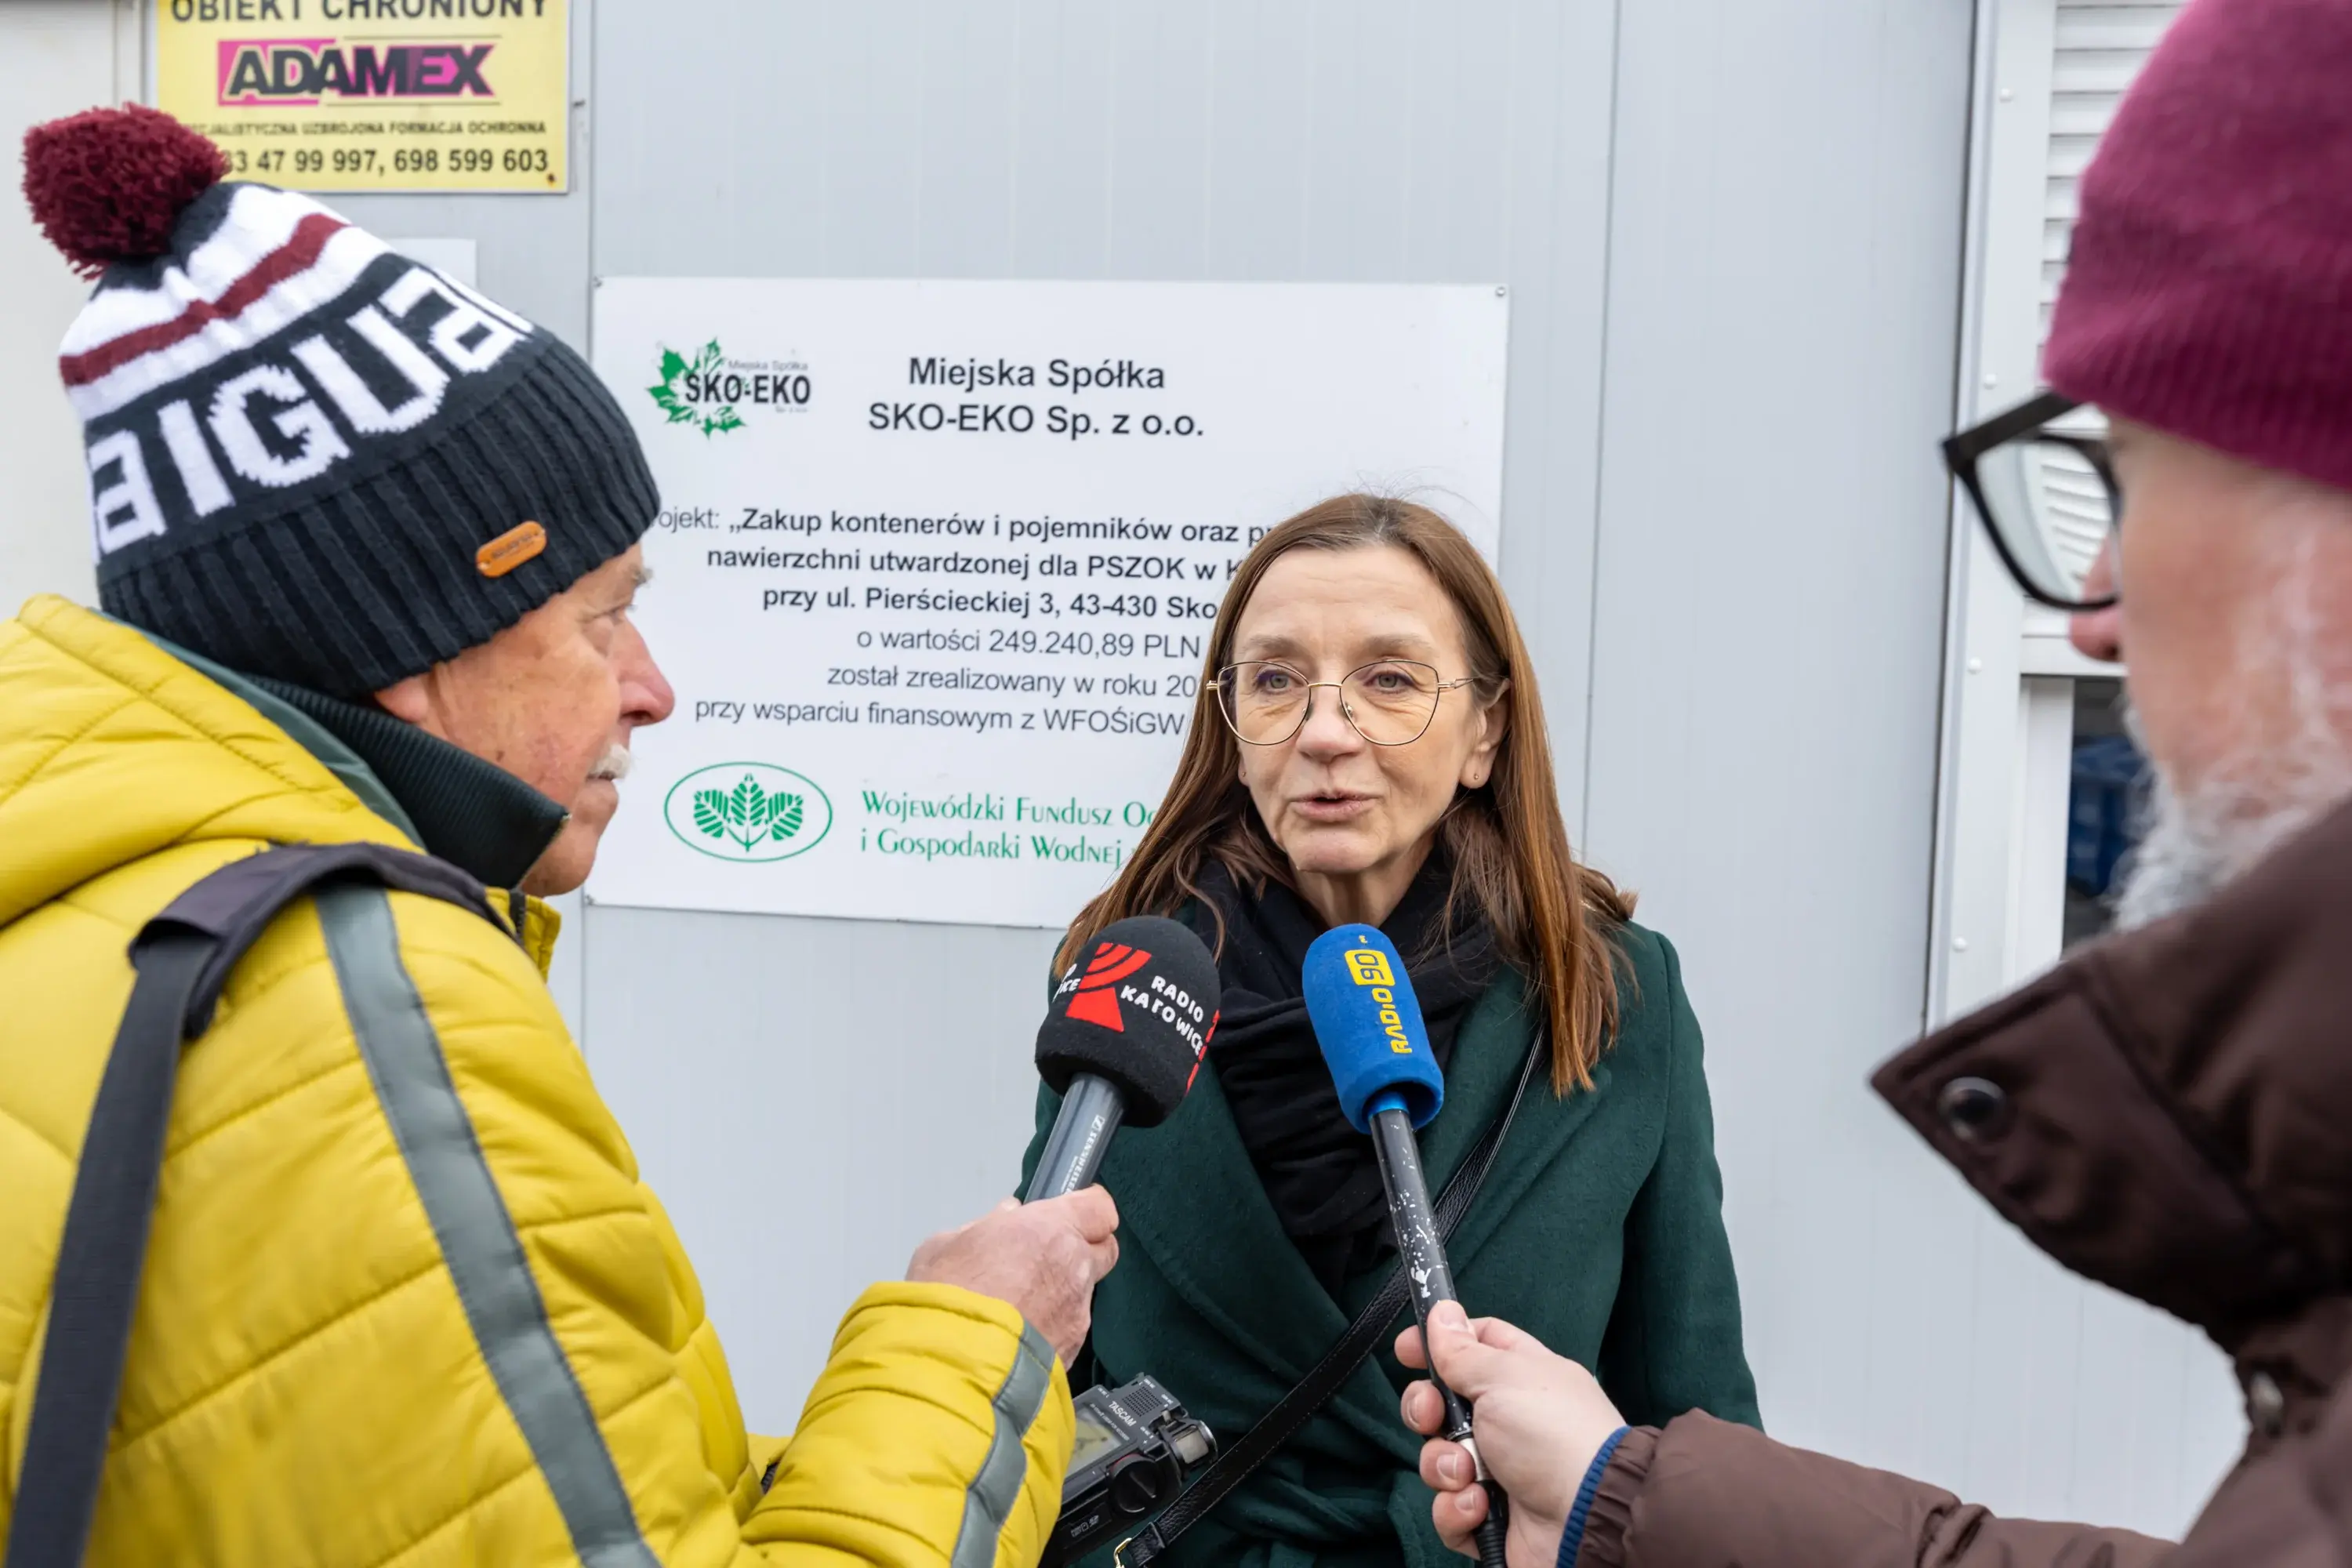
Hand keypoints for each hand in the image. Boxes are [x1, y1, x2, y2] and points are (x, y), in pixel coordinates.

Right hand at [907, 1189, 1119, 1365]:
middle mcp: (1074, 1268)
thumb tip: (1002, 1220)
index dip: (1086, 1207)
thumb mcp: (946, 1244)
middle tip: (1045, 1253)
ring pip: (1083, 1292)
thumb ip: (984, 1227)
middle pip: (1103, 1248)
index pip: (1099, 1207)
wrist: (952, 1367)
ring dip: (1061, 1291)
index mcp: (1050, 1229)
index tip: (1070, 1209)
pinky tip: (1018, 1331)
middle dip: (1081, 1248)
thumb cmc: (947, 1301)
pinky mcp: (1072, 1350)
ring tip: (1019, 1303)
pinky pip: (1070, 1329)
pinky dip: (1052, 1326)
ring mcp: (1076, 1312)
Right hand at [1398, 1303, 1625, 1566]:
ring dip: (1445, 1466)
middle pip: (1442, 1405)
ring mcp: (1497, 1472)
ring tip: (1470, 1474)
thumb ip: (1462, 1349)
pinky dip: (1458, 1508)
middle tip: (1432, 1417)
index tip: (1404, 1350)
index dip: (1437, 1344)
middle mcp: (1506, 1422)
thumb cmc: (1550, 1433)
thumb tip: (1442, 1310)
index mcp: (1519, 1378)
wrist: (1585, 1518)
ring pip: (1438, 1459)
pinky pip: (1448, 1508)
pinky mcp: (1488, 1519)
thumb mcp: (1503, 1378)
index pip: (1474, 1345)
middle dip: (1425, 1411)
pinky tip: (1481, 1506)